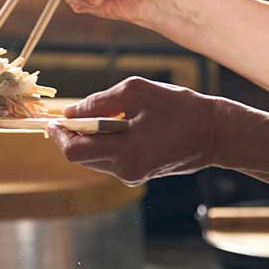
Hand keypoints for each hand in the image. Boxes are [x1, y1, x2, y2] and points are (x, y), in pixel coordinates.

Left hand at [48, 77, 231, 185]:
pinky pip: (110, 159)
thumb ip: (99, 102)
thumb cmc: (179, 107)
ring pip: (95, 158)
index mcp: (125, 152)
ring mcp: (132, 176)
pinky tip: (122, 125)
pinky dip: (107, 142)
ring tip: (107, 115)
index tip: (52, 120)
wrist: (216, 133)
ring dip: (91, 138)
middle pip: (81, 157)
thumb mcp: (136, 92)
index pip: (75, 151)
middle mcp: (126, 171)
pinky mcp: (139, 174)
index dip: (60, 135)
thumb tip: (70, 111)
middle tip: (72, 114)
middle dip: (73, 135)